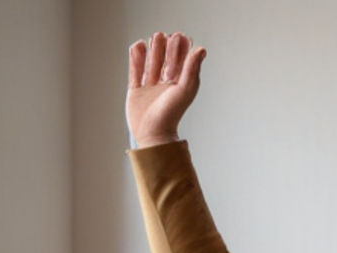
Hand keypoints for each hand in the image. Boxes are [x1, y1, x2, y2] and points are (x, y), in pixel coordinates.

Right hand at [126, 32, 205, 147]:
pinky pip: (135, 71)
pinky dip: (136, 58)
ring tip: (155, 37)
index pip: (180, 62)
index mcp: (179, 85)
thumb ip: (192, 68)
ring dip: (153, 50)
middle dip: (165, 47)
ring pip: (150, 63)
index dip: (180, 49)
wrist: (153, 133)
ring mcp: (150, 87)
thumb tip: (201, 49)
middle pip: (165, 60)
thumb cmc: (172, 113)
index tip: (180, 36)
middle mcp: (165, 85)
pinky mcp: (136, 90)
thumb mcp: (185, 88)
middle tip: (164, 35)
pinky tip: (138, 46)